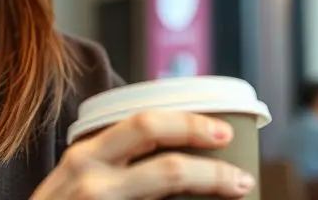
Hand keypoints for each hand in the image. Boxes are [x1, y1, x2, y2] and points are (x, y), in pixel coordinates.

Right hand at [31, 111, 255, 199]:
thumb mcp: (74, 180)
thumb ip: (108, 164)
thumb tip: (165, 151)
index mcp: (86, 155)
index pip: (145, 125)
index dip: (190, 124)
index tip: (222, 131)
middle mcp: (91, 179)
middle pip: (169, 168)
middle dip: (214, 170)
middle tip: (243, 177)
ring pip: (169, 189)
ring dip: (210, 192)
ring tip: (234, 194)